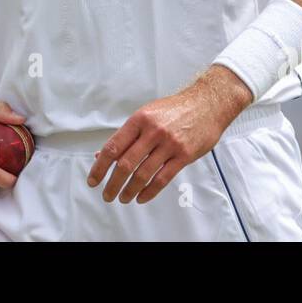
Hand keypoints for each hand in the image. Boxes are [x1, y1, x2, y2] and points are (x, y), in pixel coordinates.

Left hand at [86, 68, 251, 204]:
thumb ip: (127, 135)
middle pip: (126, 164)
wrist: (207, 104)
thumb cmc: (174, 109)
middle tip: (107, 195)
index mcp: (139, 120)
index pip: (113, 147)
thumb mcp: (147, 114)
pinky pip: (163, 179)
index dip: (100, 166)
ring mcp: (169, 144)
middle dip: (113, 183)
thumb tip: (102, 154)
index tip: (93, 180)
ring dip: (130, 190)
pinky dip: (149, 191)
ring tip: (123, 198)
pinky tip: (141, 197)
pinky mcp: (184, 155)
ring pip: (143, 174)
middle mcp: (153, 131)